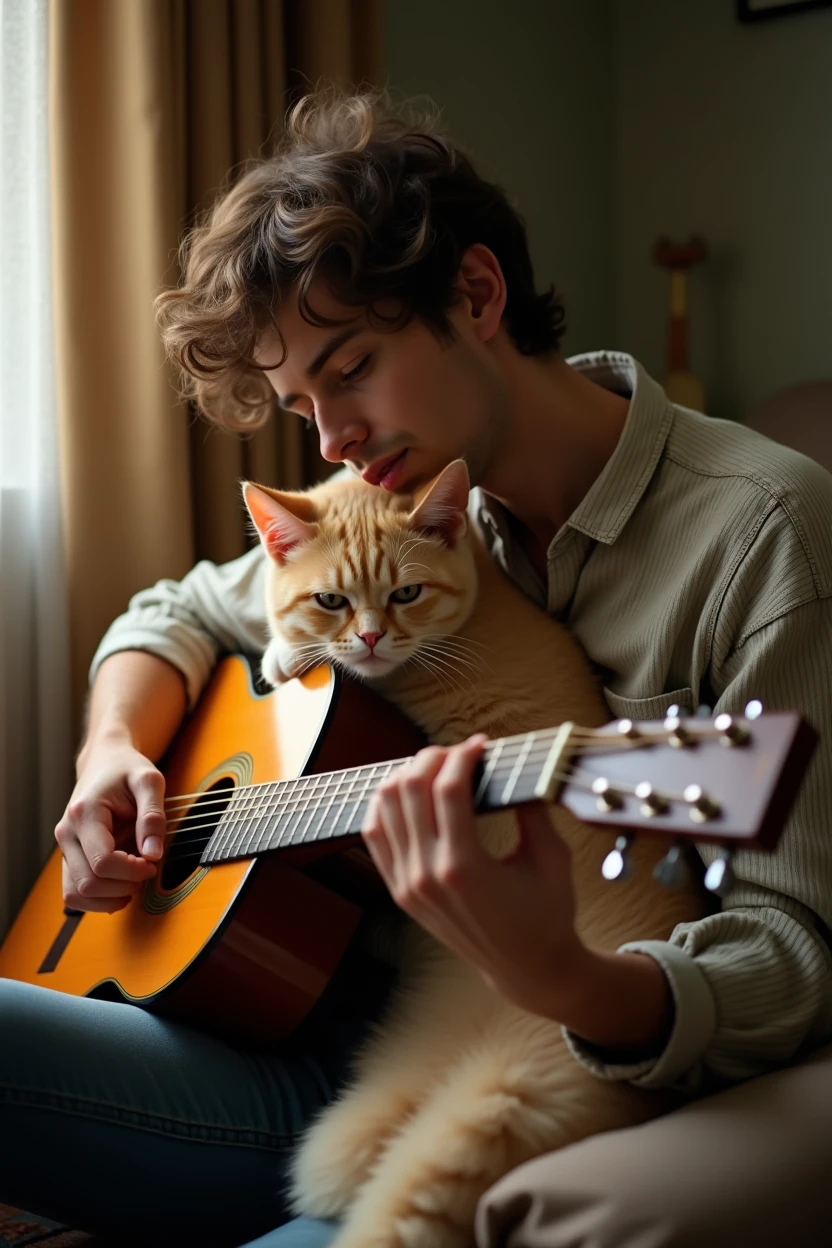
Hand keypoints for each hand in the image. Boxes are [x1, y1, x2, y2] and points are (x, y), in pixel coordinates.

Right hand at [55, 742, 165, 912]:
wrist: (105, 762)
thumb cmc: (127, 770)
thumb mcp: (149, 781)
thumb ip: (153, 816)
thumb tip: (153, 855)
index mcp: (84, 813)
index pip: (103, 861)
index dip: (132, 871)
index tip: (152, 862)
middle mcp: (66, 833)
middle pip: (89, 882)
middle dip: (124, 886)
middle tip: (147, 869)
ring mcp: (64, 847)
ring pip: (76, 894)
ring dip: (110, 898)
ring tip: (133, 880)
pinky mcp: (68, 857)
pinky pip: (74, 892)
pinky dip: (98, 899)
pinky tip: (121, 884)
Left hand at [361, 734, 589, 1018]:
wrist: (527, 967)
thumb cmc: (546, 913)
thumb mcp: (552, 856)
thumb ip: (533, 807)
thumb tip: (519, 766)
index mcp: (464, 867)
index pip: (449, 789)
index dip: (463, 755)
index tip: (481, 744)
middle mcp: (426, 876)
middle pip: (411, 790)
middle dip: (433, 758)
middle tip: (457, 752)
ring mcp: (408, 886)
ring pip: (384, 808)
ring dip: (407, 776)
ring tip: (435, 768)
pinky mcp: (400, 892)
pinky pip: (375, 836)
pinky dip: (386, 806)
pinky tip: (410, 794)